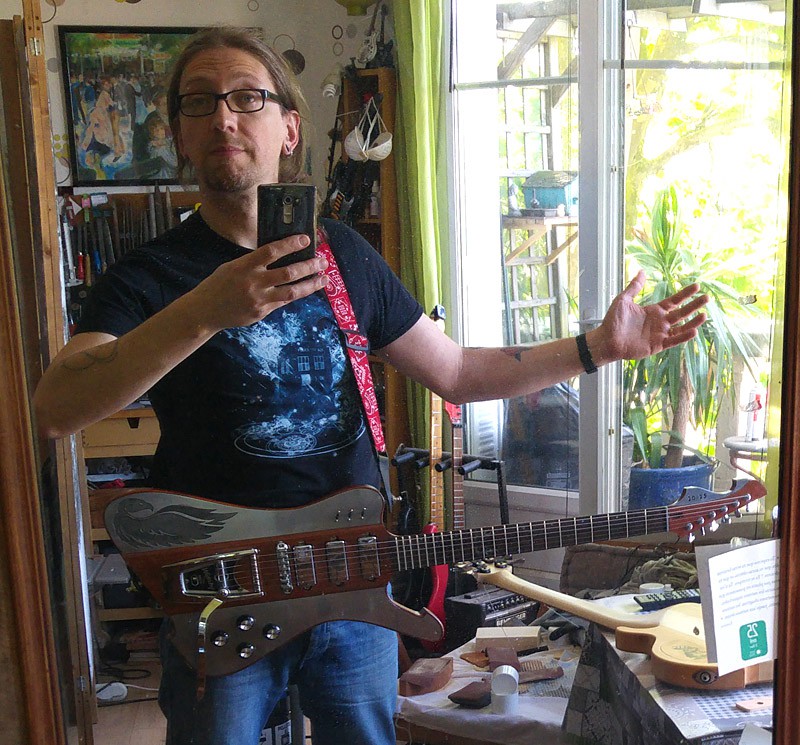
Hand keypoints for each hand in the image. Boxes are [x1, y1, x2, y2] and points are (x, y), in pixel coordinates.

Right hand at [186, 234, 328, 331]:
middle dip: (310, 266)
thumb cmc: (219, 284)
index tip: (305, 239)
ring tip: (324, 278)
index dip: (290, 244)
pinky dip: (296, 294)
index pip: (271, 251)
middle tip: (323, 261)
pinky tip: (306, 289)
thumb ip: (254, 262)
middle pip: (288, 272)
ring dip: (311, 284)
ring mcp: (259, 299)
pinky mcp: (262, 312)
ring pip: (292, 291)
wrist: (205, 311)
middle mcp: (254, 282)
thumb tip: (280, 254)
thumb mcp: (233, 267)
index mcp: (244, 265)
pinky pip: (283, 302)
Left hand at [591, 270, 707, 362]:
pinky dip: (683, 337)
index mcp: (653, 311)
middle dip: (694, 305)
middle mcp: (659, 322)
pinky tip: (693, 331)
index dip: (685, 294)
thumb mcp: (623, 300)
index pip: (674, 301)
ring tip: (704, 315)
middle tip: (707, 298)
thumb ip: (634, 287)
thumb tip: (641, 271)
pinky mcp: (657, 345)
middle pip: (681, 312)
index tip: (697, 286)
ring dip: (693, 322)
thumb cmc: (612, 321)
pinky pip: (673, 340)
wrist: (606, 340)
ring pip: (681, 327)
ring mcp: (659, 334)